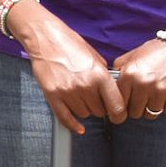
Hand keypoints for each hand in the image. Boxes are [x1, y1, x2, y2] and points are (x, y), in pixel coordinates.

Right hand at [12, 7, 124, 133]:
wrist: (45, 38)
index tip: (119, 116)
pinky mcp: (53, 95)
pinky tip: (78, 128)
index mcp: (99, 75)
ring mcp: (68, 92)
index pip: (116, 105)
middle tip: (95, 99)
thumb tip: (111, 92)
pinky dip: (73, 125)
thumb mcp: (95, 57)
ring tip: (81, 98)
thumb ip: (104, 76)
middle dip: (100, 107)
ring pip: (84, 114)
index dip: (120, 114)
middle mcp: (85, 86)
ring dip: (85, 109)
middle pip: (99, 111)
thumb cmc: (70, 44)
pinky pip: (65, 118)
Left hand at [113, 36, 165, 120]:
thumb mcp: (132, 56)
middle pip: (134, 112)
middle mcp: (143, 83)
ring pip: (151, 114)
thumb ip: (119, 70)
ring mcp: (161, 90)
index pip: (119, 102)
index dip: (124, 104)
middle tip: (143, 100)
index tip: (127, 104)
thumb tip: (111, 86)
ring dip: (152, 107)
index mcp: (130, 74)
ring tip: (155, 96)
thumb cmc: (159, 50)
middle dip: (138, 107)